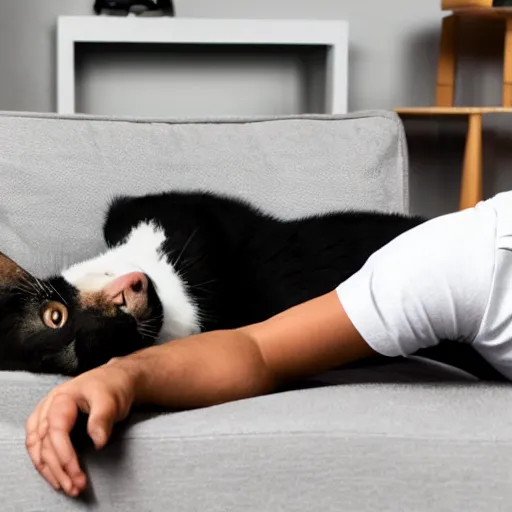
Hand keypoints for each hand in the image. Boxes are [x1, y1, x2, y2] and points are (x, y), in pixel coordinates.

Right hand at [25, 360, 136, 496]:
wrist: (116, 379)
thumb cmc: (112, 386)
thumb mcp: (111, 399)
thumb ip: (103, 418)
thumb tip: (98, 442)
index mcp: (63, 397)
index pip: (56, 429)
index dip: (64, 453)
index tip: (75, 470)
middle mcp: (50, 405)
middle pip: (44, 442)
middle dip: (58, 468)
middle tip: (75, 485)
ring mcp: (46, 413)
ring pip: (37, 446)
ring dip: (49, 469)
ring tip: (66, 485)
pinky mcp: (49, 422)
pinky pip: (37, 445)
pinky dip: (44, 462)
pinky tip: (54, 474)